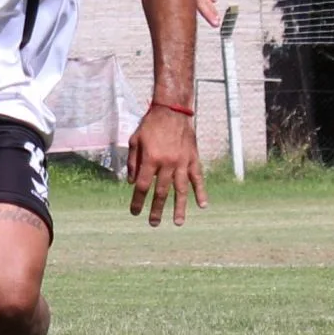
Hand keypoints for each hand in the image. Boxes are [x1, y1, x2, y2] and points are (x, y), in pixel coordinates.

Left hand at [126, 106, 206, 226]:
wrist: (172, 110)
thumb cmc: (150, 125)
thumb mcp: (135, 140)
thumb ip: (133, 162)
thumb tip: (131, 182)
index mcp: (151, 159)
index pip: (142, 186)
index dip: (138, 201)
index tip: (134, 212)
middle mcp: (167, 163)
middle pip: (161, 192)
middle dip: (156, 209)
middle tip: (153, 223)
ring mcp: (182, 162)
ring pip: (181, 190)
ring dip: (179, 208)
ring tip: (178, 223)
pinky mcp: (193, 159)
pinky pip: (197, 178)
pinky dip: (200, 192)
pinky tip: (202, 205)